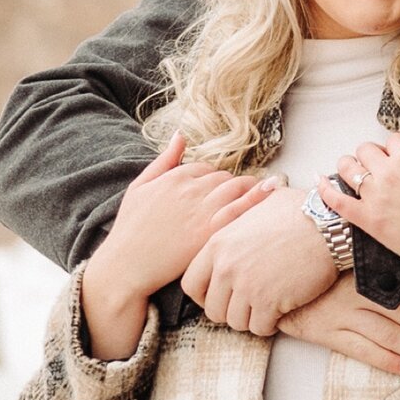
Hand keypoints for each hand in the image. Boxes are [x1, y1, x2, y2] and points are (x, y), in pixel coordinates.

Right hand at [80, 135, 272, 359]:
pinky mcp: (211, 231)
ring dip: (248, 188)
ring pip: (236, 187)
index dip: (212, 179)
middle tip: (235, 198)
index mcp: (173, 177)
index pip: (206, 168)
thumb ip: (163, 161)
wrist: (127, 265)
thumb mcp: (139, 187)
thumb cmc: (130, 229)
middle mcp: (190, 189)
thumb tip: (180, 134)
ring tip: (258, 194)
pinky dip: (258, 196)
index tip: (216, 191)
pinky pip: (241, 207)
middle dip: (230, 185)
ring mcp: (202, 210)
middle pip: (224, 177)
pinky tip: (272, 190)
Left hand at [183, 185, 349, 336]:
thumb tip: (221, 215)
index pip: (191, 284)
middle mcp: (227, 267)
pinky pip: (259, 328)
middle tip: (246, 306)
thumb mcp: (258, 202)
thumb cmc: (298, 211)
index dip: (203, 296)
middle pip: (212, 308)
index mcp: (218, 244)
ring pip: (235, 322)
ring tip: (264, 309)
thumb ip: (234, 212)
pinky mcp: (269, 302)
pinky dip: (268, 325)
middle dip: (229, 311)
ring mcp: (247, 286)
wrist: (328, 226)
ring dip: (250, 319)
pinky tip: (278, 313)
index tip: (217, 298)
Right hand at [274, 279, 399, 377]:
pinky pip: (361, 349)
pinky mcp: (327, 332)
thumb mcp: (352, 262)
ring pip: (390, 335)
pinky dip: (385, 360)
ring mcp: (344, 314)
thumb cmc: (320, 271)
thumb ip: (384, 267)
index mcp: (371, 273)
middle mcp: (361, 293)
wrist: (274, 279)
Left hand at [327, 127, 399, 309]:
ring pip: (348, 168)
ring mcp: (375, 196)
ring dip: (348, 165)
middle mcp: (388, 173)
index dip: (396, 148)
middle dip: (372, 154)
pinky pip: (337, 201)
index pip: (391, 140)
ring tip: (352, 170)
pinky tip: (319, 182)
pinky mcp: (368, 220)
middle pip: (366, 150)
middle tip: (379, 167)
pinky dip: (325, 190)